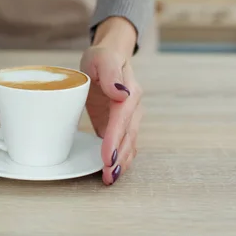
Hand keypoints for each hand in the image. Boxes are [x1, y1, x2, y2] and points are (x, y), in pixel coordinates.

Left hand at [80, 18, 142, 184]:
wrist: (108, 56)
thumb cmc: (102, 57)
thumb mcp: (102, 58)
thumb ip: (111, 74)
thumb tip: (120, 93)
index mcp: (129, 92)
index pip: (121, 120)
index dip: (114, 139)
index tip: (107, 157)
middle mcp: (133, 107)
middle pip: (128, 136)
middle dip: (119, 157)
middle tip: (108, 176)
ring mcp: (129, 117)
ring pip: (129, 143)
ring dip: (121, 162)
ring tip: (110, 179)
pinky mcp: (121, 124)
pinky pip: (124, 143)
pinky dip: (120, 158)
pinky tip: (114, 171)